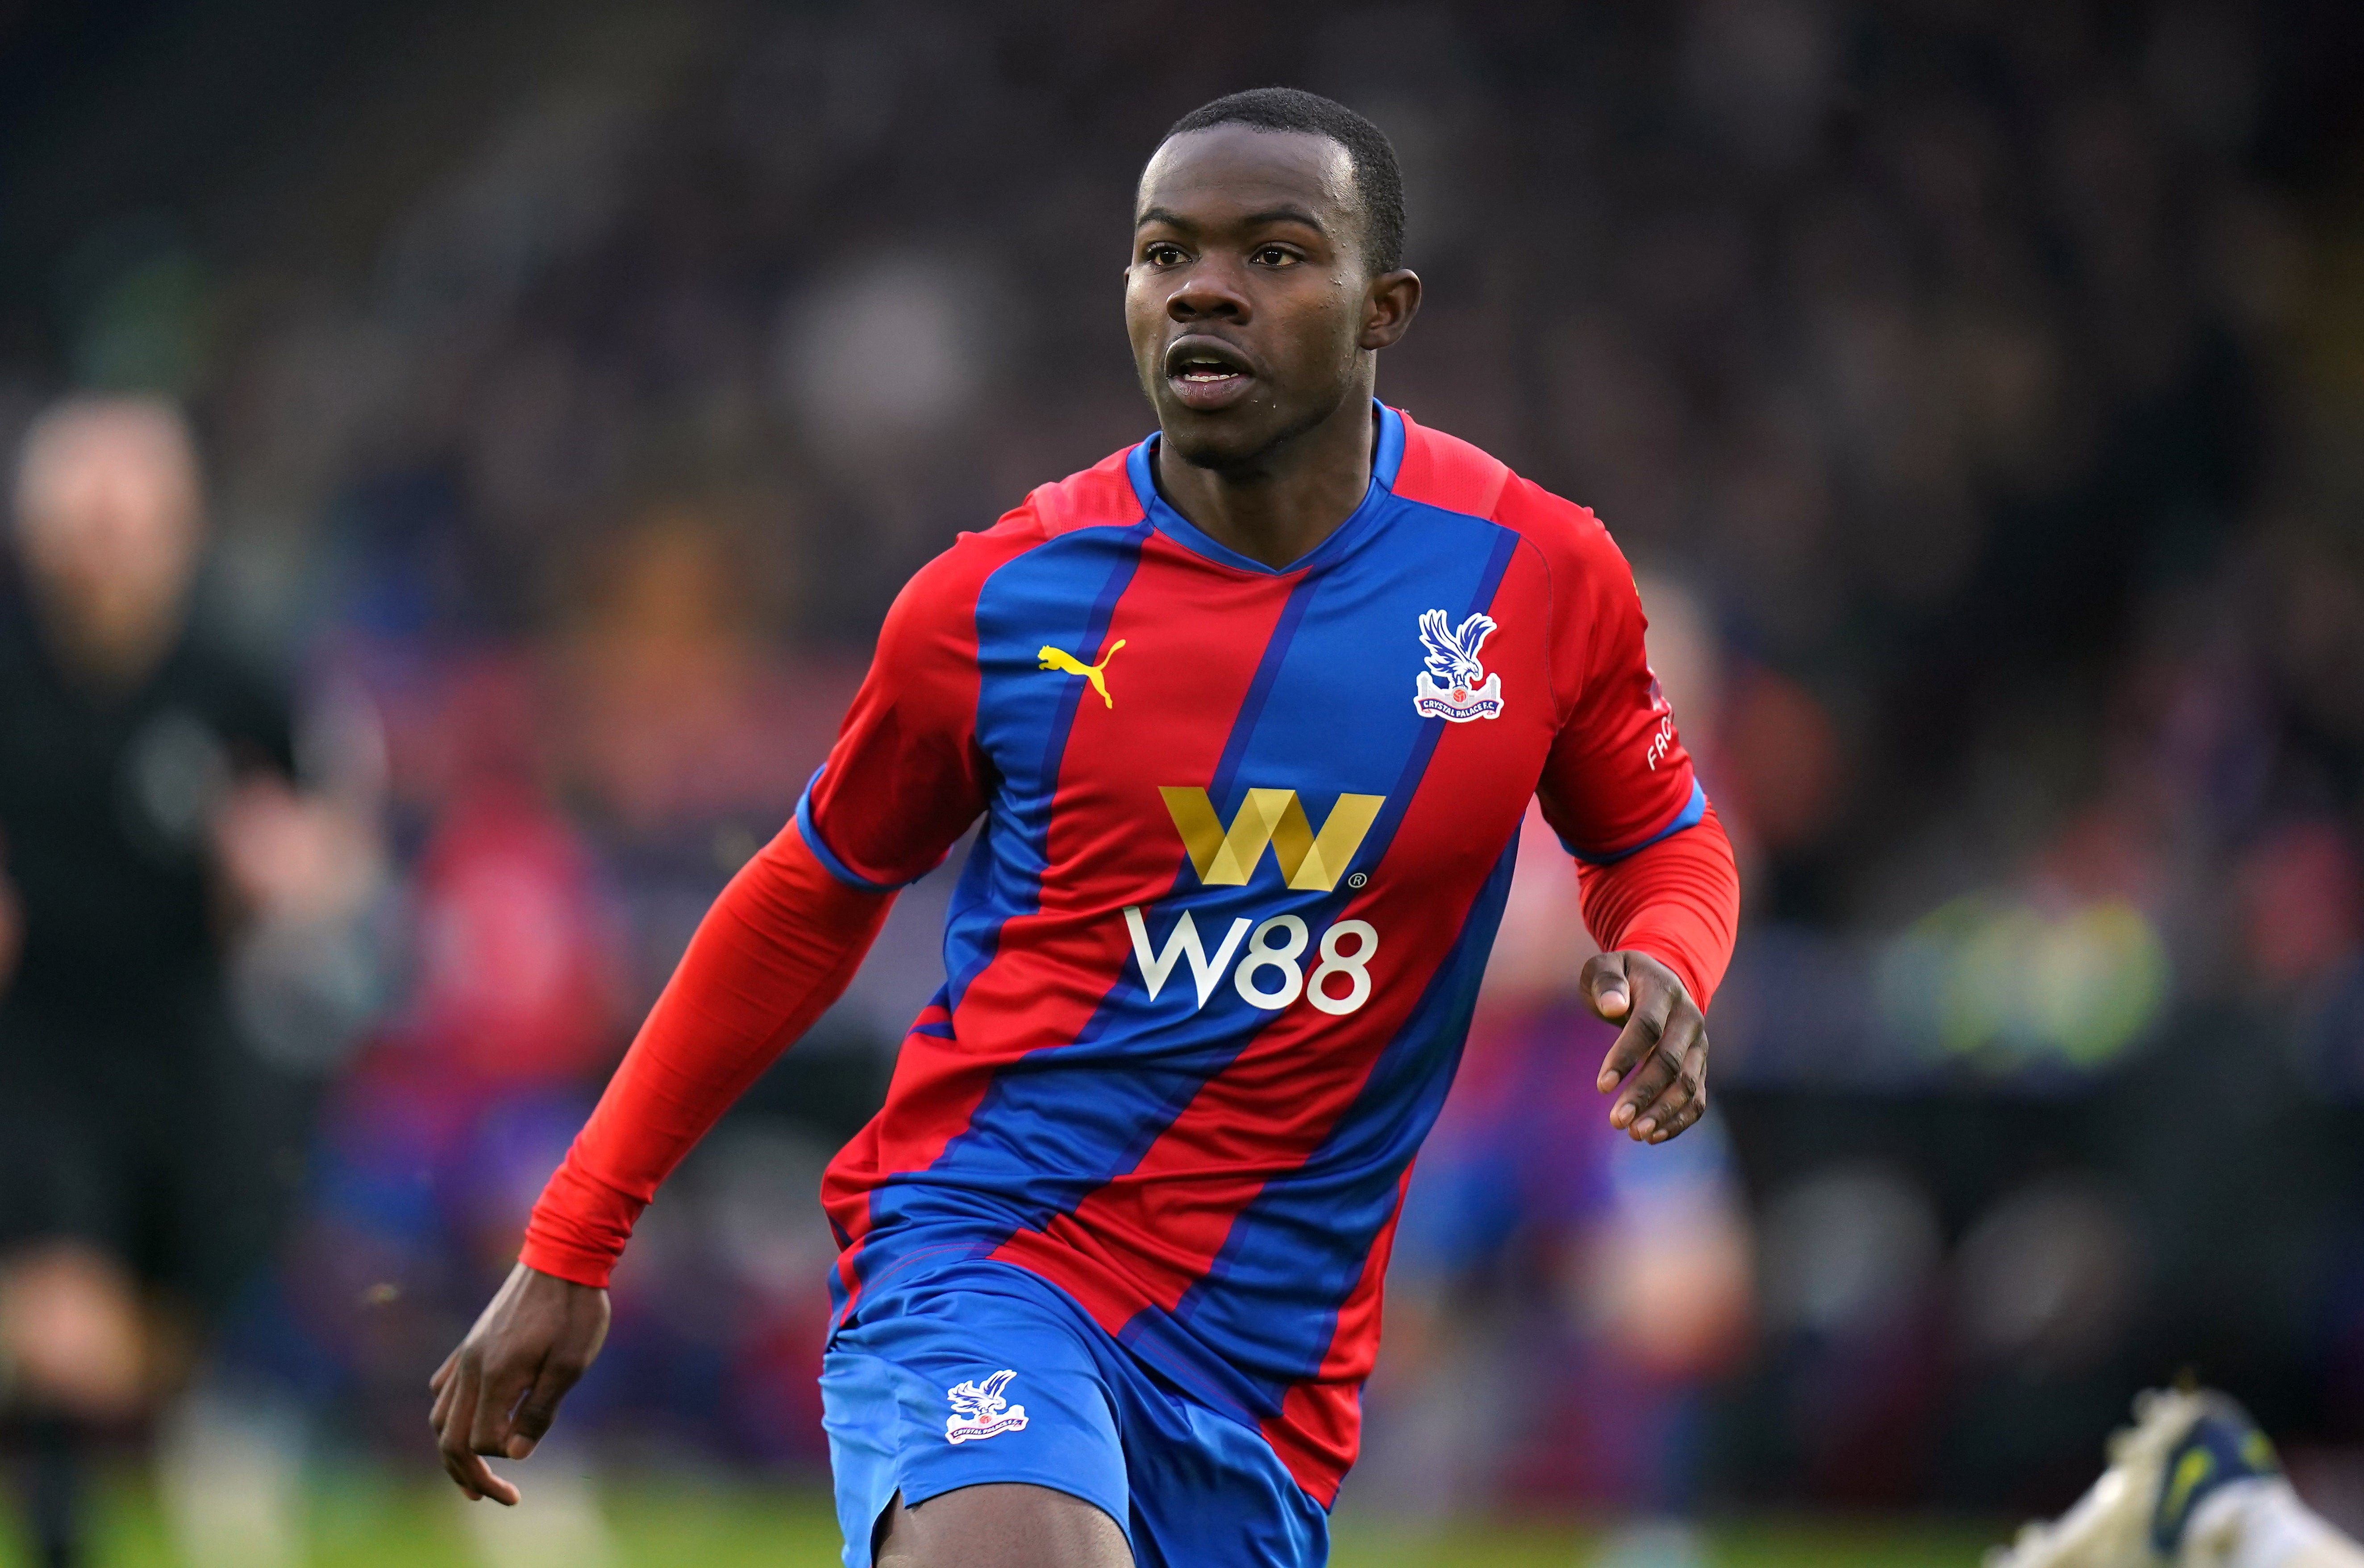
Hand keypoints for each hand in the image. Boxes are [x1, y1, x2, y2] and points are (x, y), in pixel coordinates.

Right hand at [428, 1263, 609, 1503]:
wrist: (564, 1256)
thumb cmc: (575, 1310)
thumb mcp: (572, 1364)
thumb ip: (541, 1410)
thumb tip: (516, 1454)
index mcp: (496, 1375)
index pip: (479, 1441)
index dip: (499, 1459)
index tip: (526, 1458)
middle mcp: (471, 1367)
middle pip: (448, 1437)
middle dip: (466, 1474)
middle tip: (492, 1498)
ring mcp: (466, 1353)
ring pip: (440, 1415)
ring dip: (452, 1449)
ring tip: (472, 1474)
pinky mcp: (471, 1342)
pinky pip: (444, 1387)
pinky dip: (449, 1414)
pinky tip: (468, 1422)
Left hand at [1582, 950, 1707, 1143]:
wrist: (1661, 979)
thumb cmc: (1624, 977)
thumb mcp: (1607, 967)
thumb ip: (1606, 983)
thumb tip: (1612, 1007)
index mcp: (1664, 992)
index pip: (1647, 1027)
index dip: (1625, 1056)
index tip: (1601, 1086)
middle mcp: (1689, 1020)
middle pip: (1670, 1062)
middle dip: (1644, 1094)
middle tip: (1616, 1121)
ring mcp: (1697, 1045)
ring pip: (1687, 1085)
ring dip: (1663, 1112)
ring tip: (1635, 1134)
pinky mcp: (1699, 1066)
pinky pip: (1697, 1098)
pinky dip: (1679, 1120)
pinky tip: (1655, 1137)